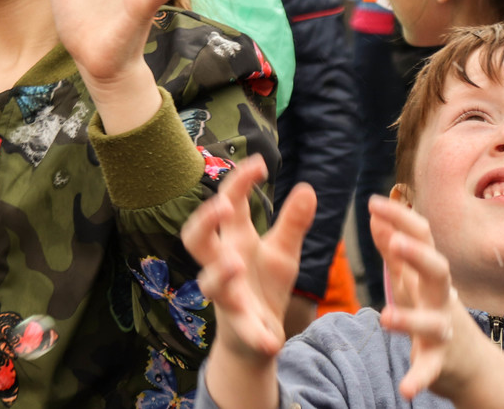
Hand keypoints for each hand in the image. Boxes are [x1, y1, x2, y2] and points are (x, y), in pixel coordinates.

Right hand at [182, 158, 315, 408]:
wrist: (256, 338)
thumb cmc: (263, 285)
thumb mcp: (283, 251)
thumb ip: (293, 222)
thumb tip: (308, 188)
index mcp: (234, 240)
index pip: (229, 203)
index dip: (239, 182)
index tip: (259, 163)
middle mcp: (222, 264)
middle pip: (196, 239)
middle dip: (204, 220)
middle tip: (225, 206)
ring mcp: (227, 297)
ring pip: (209, 283)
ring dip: (220, 273)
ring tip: (237, 263)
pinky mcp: (240, 328)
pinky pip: (243, 330)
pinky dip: (256, 336)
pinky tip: (271, 339)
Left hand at [369, 196, 503, 406]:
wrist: (473, 366)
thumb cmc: (433, 310)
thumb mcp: (412, 279)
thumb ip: (392, 247)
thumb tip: (376, 212)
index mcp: (430, 274)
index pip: (422, 239)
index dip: (400, 219)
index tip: (373, 201)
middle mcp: (441, 298)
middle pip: (438, 272)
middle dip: (419, 257)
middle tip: (396, 244)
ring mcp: (443, 331)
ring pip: (432, 323)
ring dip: (410, 319)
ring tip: (384, 317)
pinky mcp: (439, 363)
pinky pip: (429, 370)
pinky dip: (418, 378)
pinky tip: (405, 389)